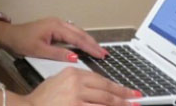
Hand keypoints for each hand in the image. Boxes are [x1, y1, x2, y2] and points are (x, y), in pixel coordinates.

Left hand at [0, 17, 108, 60]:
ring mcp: (57, 23)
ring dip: (88, 40)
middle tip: (104, 53)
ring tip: (98, 49)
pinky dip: (80, 38)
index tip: (100, 54)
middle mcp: (58, 22)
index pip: (77, 38)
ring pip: (77, 31)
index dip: (90, 47)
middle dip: (93, 43)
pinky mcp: (55, 27)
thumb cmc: (22, 41)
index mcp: (56, 26)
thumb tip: (75, 57)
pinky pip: (71, 32)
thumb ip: (58, 54)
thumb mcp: (40, 51)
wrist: (11, 35)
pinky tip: (85, 44)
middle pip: (80, 33)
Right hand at [26, 67, 140, 105]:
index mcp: (72, 73)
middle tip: (136, 99)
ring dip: (119, 105)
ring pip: (105, 102)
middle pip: (106, 90)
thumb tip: (93, 88)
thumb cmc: (39, 99)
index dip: (116, 86)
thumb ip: (75, 81)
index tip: (127, 91)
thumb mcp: (57, 81)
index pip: (100, 79)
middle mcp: (76, 84)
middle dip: (124, 96)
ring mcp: (76, 98)